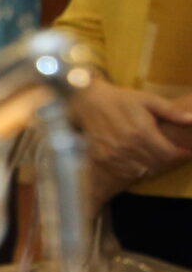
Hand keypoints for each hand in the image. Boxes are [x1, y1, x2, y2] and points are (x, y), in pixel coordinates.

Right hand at [74, 77, 191, 187]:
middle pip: (157, 164)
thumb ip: (171, 111)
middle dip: (169, 161)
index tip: (187, 152)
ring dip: (154, 167)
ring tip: (158, 158)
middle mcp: (128, 146)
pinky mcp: (104, 159)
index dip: (182, 155)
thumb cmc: (122, 100)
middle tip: (173, 154)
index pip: (169, 154)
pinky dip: (138, 170)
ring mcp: (114, 155)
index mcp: (142, 132)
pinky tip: (140, 161)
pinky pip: (126, 172)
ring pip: (143, 170)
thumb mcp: (148, 100)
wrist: (90, 103)